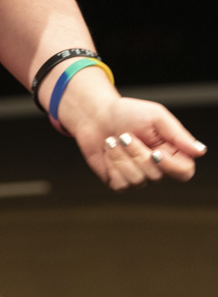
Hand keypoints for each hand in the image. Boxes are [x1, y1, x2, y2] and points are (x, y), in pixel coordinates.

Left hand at [72, 96, 206, 190]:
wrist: (96, 115)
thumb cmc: (127, 113)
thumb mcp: (156, 116)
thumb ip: (178, 134)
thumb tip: (201, 151)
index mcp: (171, 152)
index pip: (184, 172)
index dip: (171, 166)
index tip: (155, 152)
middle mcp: (157, 168)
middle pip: (156, 175)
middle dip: (136, 153)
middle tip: (124, 135)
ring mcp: (139, 177)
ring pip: (137, 180)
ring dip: (121, 157)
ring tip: (113, 140)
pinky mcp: (120, 182)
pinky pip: (121, 183)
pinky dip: (111, 164)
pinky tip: (108, 150)